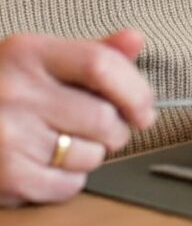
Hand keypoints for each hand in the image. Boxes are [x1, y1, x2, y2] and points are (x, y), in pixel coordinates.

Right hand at [0, 29, 155, 207]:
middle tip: (105, 129)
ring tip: (68, 143)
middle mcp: (17, 92)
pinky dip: (71, 180)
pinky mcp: (6, 176)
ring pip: (91, 155)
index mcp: (29, 53)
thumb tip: (135, 40)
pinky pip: (69, 185)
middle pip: (102, 117)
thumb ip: (90, 52)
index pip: (101, 64)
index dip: (135, 90)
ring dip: (93, 154)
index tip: (145, 108)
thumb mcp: (38, 60)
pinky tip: (51, 163)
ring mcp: (8, 136)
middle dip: (117, 130)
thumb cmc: (4, 90)